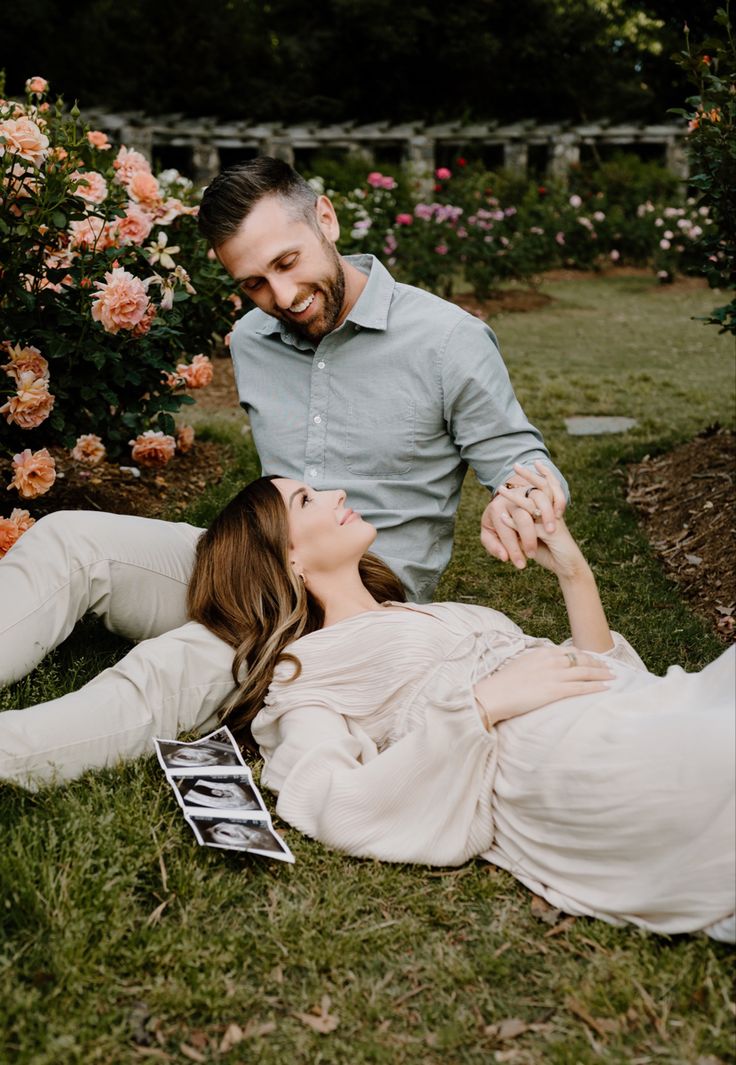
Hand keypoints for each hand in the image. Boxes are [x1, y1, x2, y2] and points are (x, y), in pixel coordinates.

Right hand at [474, 645, 612, 726]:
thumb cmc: (504, 682)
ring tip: (613, 676)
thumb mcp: (522, 663)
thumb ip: (537, 662)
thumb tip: (544, 665)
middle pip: (582, 659)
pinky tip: (606, 687)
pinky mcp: (555, 691)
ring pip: (585, 672)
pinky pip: (581, 688)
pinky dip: (596, 687)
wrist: (494, 694)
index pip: (570, 651)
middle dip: (598, 663)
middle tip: (608, 667)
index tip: (593, 659)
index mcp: (543, 652)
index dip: (585, 655)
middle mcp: (552, 660)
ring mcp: (555, 675)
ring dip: (602, 674)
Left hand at [495, 463, 585, 580]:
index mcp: (553, 510)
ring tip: (500, 489)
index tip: (534, 462)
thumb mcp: (534, 535)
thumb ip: (522, 526)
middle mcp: (554, 513)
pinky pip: (529, 526)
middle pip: (543, 489)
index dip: (544, 474)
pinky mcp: (549, 536)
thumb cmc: (550, 550)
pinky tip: (502, 518)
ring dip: (514, 498)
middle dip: (529, 476)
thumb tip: (504, 516)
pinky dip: (513, 523)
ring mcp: (551, 523)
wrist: (567, 567)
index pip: (549, 486)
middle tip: (516, 465)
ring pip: (533, 505)